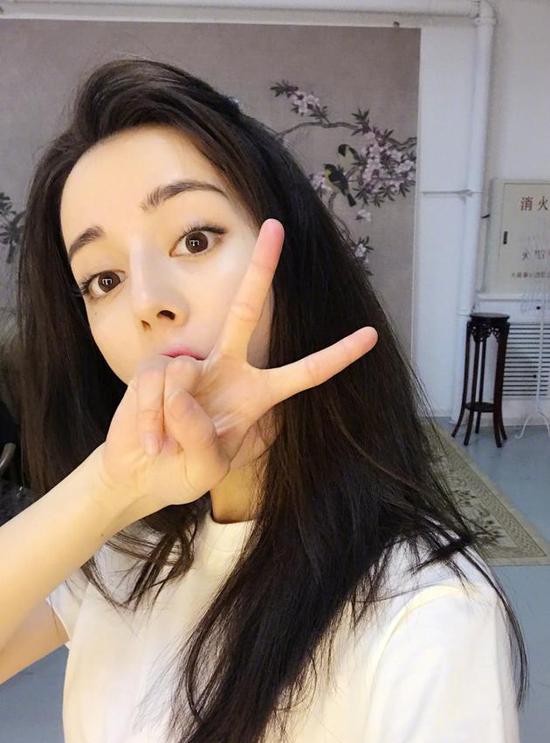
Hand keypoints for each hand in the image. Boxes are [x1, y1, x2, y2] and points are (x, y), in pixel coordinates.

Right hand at [97, 218, 377, 513]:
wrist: (139, 474)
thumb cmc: (183, 472)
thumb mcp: (206, 468)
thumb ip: (202, 435)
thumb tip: (184, 390)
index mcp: (255, 395)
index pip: (303, 373)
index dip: (336, 356)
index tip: (371, 335)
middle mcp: (226, 370)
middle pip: (245, 311)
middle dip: (260, 268)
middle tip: (276, 225)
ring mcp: (190, 366)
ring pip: (184, 377)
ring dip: (173, 422)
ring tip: (166, 446)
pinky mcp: (155, 368)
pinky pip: (156, 386)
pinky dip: (151, 420)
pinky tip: (151, 439)